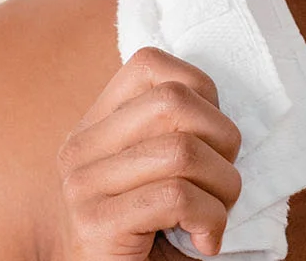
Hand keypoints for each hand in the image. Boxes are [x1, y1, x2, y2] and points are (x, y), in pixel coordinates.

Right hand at [57, 47, 243, 259]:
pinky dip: (210, 220)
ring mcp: (83, 186)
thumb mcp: (156, 172)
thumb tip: (225, 112)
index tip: (210, 137)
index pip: (151, 64)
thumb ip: (173, 133)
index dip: (202, 92)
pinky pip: (176, 198)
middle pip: (175, 102)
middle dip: (222, 140)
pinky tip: (204, 242)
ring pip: (182, 150)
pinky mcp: (96, 225)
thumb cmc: (147, 236)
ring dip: (223, 187)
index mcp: (94, 126)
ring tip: (214, 216)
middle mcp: (81, 148)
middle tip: (221, 182)